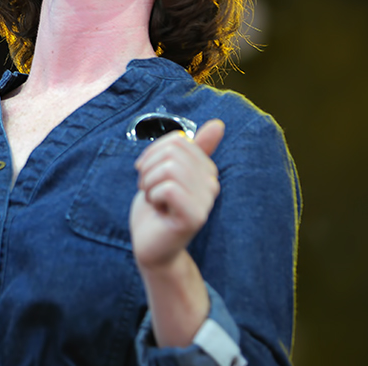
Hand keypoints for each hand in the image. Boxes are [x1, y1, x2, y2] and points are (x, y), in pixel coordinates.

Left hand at [129, 119, 223, 269]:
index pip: (177, 140)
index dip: (153, 154)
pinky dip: (153, 197)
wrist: (150, 244)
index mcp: (206, 169)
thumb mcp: (167, 171)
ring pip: (169, 168)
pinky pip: (168, 188)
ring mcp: (206, 201)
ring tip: (155, 201)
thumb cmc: (157, 207)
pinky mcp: (195, 217)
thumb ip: (190, 149)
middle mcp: (212, 183)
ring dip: (149, 184)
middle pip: (172, 153)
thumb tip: (219, 124)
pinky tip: (159, 211)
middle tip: (151, 190)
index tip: (151, 176)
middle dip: (149, 169)